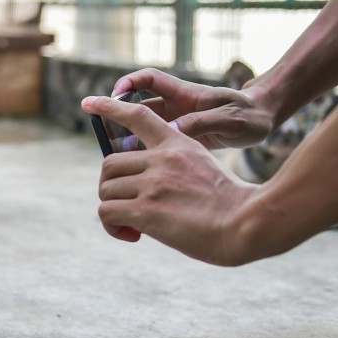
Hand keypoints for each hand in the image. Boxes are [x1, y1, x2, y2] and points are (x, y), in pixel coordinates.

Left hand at [82, 95, 258, 265]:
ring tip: (132, 225)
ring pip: (106, 190)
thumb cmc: (232, 205)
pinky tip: (131, 235)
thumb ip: (172, 169)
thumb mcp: (202, 169)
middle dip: (113, 186)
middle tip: (129, 206)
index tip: (89, 102)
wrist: (248, 225)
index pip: (137, 115)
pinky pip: (107, 213)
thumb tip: (144, 188)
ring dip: (113, 208)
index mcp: (177, 145)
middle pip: (109, 164)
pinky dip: (112, 226)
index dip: (110, 107)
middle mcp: (161, 159)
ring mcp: (153, 183)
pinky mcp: (146, 209)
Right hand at [111, 68, 274, 148]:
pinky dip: (142, 155)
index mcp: (184, 94)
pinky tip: (135, 170)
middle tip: (100, 131)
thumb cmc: (250, 115)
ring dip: (127, 140)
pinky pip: (153, 145)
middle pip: (137, 108)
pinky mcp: (180, 141)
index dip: (128, 83)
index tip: (114, 95)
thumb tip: (171, 129)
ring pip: (142, 129)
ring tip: (112, 155)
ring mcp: (176, 123)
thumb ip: (200, 123)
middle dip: (116, 117)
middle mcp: (175, 107)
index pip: (148, 79)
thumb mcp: (229, 119)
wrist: (263, 122)